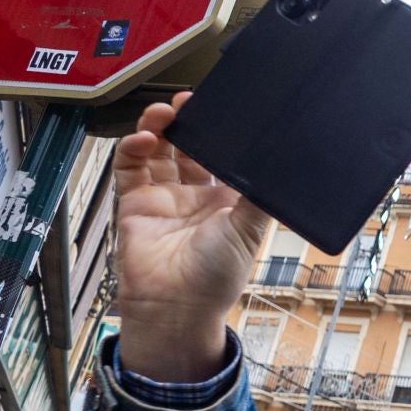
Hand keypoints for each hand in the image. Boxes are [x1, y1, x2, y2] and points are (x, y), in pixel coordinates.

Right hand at [112, 94, 272, 381]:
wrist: (175, 308)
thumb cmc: (217, 276)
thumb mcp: (248, 230)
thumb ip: (259, 195)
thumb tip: (280, 164)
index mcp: (227, 200)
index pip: (223, 155)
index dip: (221, 132)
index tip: (222, 109)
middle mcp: (195, 195)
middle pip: (188, 147)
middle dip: (188, 123)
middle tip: (190, 102)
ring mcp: (163, 197)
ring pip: (157, 150)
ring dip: (158, 128)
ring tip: (163, 113)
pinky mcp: (134, 203)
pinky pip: (130, 168)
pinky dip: (133, 149)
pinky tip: (142, 139)